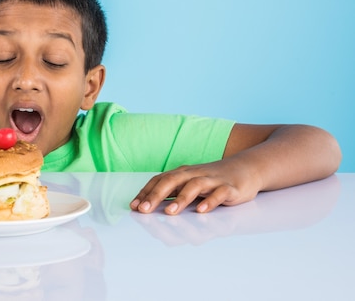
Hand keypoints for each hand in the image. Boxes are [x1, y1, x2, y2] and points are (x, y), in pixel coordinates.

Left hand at [130, 161, 259, 214]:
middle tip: (144, 210)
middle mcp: (194, 174)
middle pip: (172, 181)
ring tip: (169, 212)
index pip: (159, 180)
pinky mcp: (230, 187)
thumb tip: (149, 206)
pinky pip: (219, 193)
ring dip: (181, 199)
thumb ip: (173, 193)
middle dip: (156, 195)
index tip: (133, 206)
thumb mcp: (190, 183)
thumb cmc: (213, 179)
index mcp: (182, 174)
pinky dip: (210, 201)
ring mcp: (212, 180)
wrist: (247, 168)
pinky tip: (201, 210)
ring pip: (194, 186)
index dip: (145, 192)